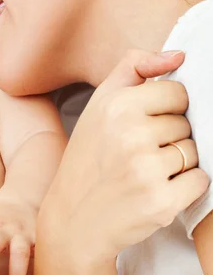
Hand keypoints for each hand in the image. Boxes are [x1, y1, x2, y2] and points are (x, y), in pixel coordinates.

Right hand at [37, 50, 209, 271]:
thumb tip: (178, 56)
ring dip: (177, 162)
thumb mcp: (97, 105)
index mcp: (115, 105)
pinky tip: (156, 188)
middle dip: (168, 137)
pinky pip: (200, 181)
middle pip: (186, 123)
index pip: (177, 92)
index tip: (144, 123)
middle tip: (137, 152)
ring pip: (195, 151)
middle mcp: (130, 134)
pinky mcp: (161, 201)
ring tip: (145, 171)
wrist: (73, 217)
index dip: (165, 108)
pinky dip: (185, 186)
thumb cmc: (88, 158)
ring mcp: (146, 169)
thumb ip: (132, 69)